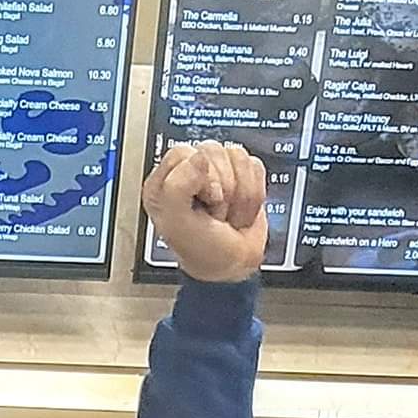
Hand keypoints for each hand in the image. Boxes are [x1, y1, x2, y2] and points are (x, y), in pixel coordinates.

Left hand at [141, 140, 268, 282]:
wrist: (234, 267)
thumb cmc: (202, 251)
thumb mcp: (178, 224)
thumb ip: (177, 187)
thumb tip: (199, 157)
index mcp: (163, 182)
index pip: (183, 153)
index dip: (199, 177)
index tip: (202, 203)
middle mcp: (187, 173)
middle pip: (213, 151)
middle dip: (222, 188)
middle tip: (215, 213)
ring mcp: (217, 172)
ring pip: (238, 157)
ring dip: (240, 194)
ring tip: (228, 213)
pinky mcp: (242, 176)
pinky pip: (255, 166)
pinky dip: (254, 193)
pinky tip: (241, 210)